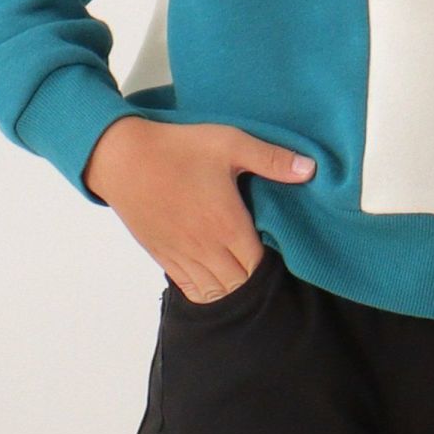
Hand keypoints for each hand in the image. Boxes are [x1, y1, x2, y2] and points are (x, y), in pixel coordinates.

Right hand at [84, 118, 315, 301]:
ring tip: (241, 270)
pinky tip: (213, 279)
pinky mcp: (161, 254)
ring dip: (231, 286)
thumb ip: (271, 159)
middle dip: (254, 277)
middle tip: (262, 259)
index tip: (278, 247)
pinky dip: (204, 289)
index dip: (272, 262)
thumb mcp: (231, 142)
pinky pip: (187, 286)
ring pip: (214, 291)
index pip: (258, 265)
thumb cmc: (179, 147)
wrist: (123, 157)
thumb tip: (311, 169)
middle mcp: (206, 247)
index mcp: (227, 224)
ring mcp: (181, 255)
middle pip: (239, 283)